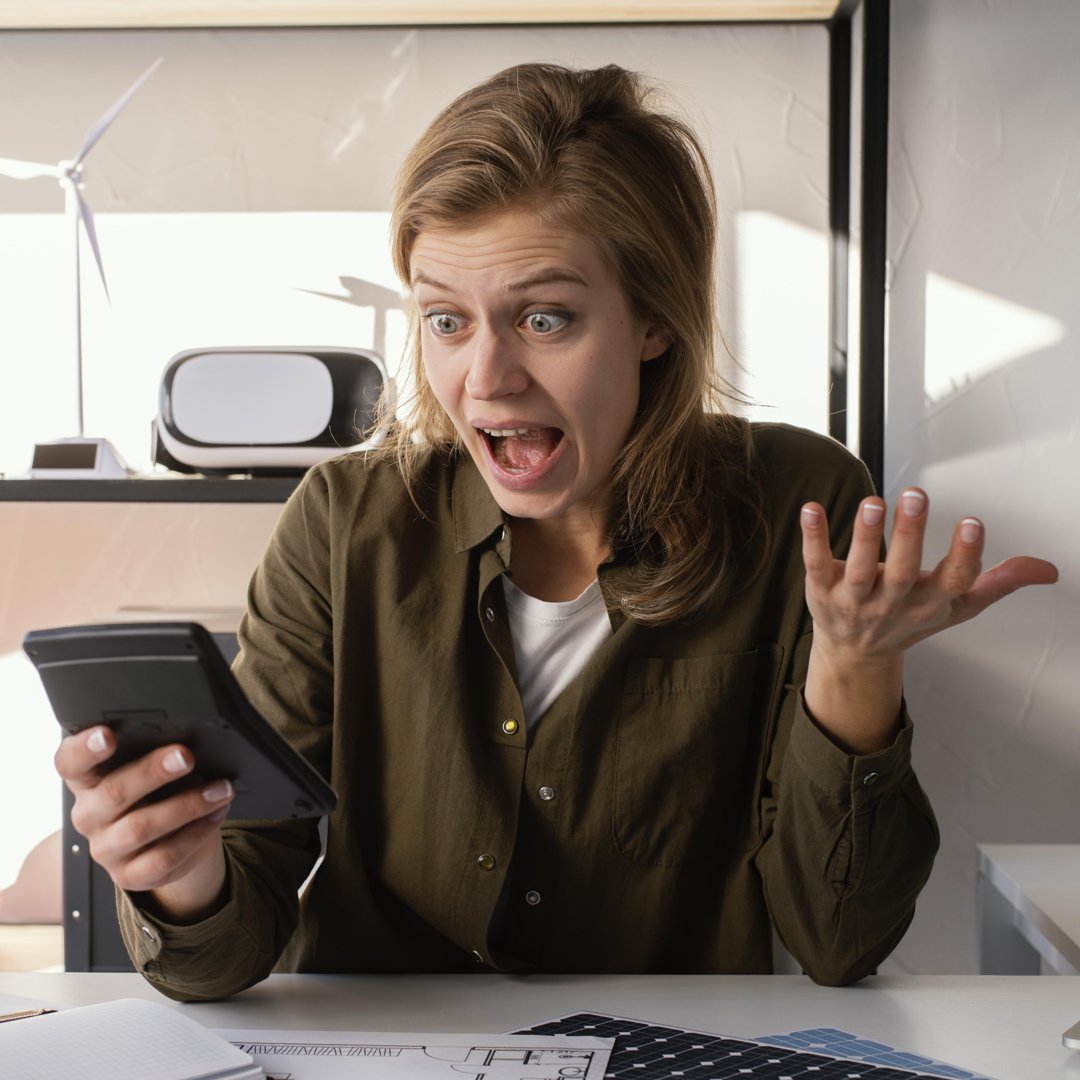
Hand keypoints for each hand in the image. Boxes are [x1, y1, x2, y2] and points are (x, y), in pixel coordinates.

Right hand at [54, 726, 233, 919]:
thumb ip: (157, 753)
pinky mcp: (129, 876)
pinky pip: (164, 856)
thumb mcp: (153, 769)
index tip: (108, 734)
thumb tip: (187, 743)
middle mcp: (89, 815)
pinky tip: (216, 814)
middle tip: (186, 756)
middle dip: (153, 772)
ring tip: (220, 789)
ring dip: (187, 805)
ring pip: (141, 827)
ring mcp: (106, 849)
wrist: (171, 838)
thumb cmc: (159, 791)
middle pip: (113, 792)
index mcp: (87, 780)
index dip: (85, 748)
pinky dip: (196, 833)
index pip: (70, 762)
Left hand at [799, 488, 1057, 752]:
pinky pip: (815, 562)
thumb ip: (998, 583)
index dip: (964, 554)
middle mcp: (891, 604)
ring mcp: (853, 599)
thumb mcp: (957, 608)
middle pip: (903, 572)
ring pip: (858, 569)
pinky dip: (813, 537)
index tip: (972, 523)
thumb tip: (1048, 569)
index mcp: (929, 605)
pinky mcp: (820, 590)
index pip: (951, 582)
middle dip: (910, 534)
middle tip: (917, 494)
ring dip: (865, 536)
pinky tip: (811, 509)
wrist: (854, 655)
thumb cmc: (908, 621)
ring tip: (873, 502)